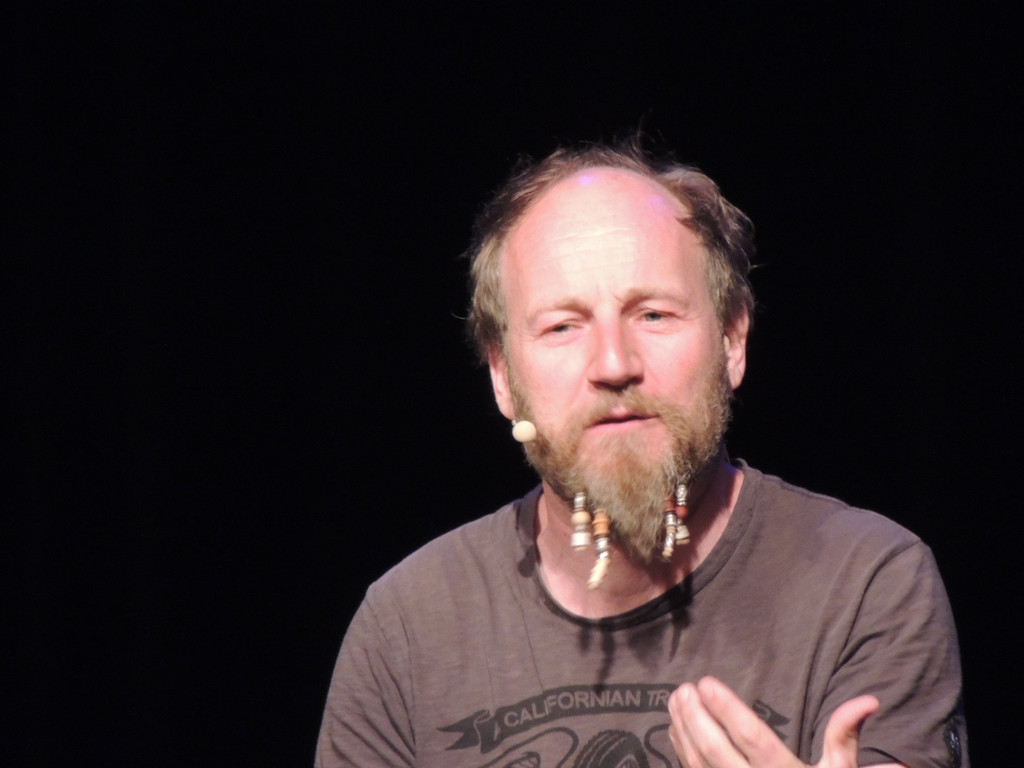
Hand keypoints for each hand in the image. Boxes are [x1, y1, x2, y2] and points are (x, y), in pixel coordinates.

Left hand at [668, 676, 886, 767]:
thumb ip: (845, 735)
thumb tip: (869, 700)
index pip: (754, 739)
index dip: (728, 709)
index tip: (706, 682)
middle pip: (717, 751)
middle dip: (696, 717)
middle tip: (684, 688)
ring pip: (700, 764)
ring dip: (684, 730)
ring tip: (675, 699)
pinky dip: (682, 751)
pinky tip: (677, 727)